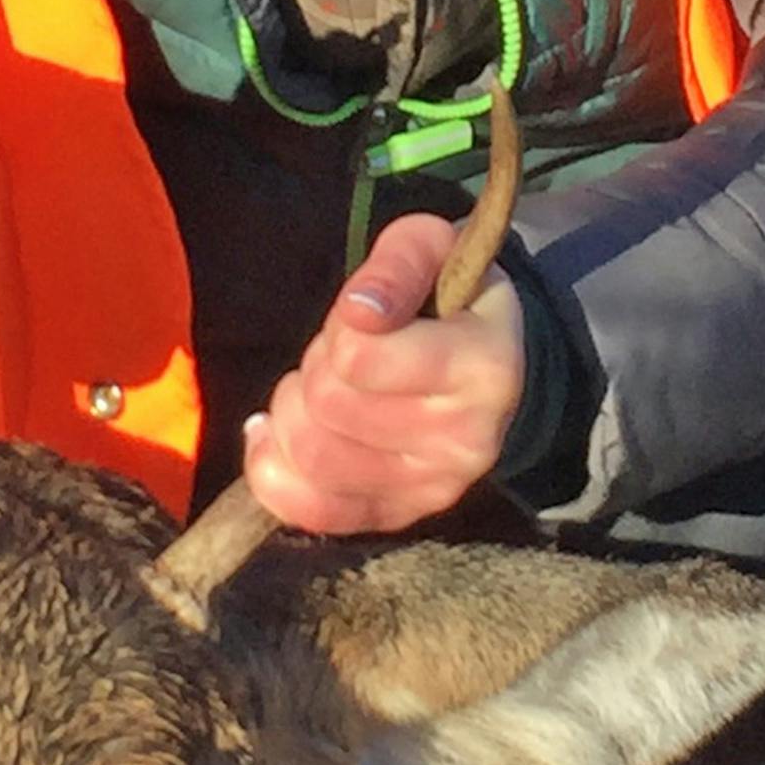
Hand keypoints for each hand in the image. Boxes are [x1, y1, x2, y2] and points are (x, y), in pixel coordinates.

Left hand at [241, 214, 524, 535]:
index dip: (340, 328)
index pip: (358, 357)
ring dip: (295, 412)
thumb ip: (395, 264)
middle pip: (327, 405)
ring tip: (324, 390)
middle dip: (316, 367)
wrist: (490, 366)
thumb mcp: (434, 248)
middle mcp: (468, 441)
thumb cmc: (451, 298)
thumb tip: (357, 312)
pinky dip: (274, 468)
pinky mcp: (401, 515)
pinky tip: (279, 434)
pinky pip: (309, 510)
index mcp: (484, 367)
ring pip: (311, 456)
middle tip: (342, 353)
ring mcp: (435, 488)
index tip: (363, 317)